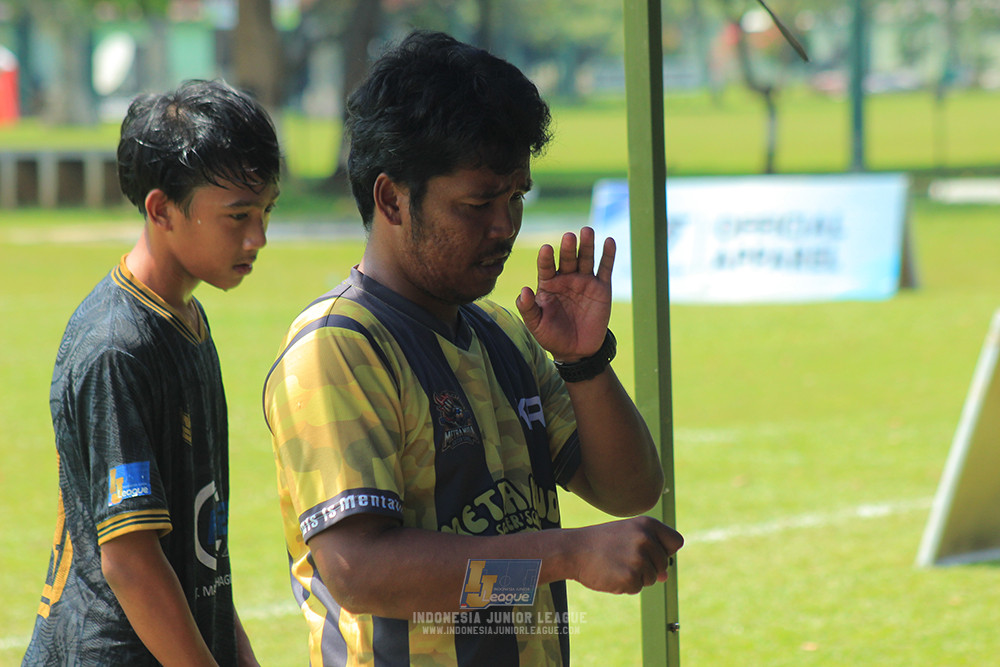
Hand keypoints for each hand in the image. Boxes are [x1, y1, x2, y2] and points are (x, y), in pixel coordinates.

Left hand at [515, 227, 614, 360]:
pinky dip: (608, 255)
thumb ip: (528, 308)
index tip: (546, 249)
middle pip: (567, 259)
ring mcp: (585, 281)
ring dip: (587, 245)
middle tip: (569, 236)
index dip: (546, 258)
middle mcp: (566, 278)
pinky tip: (609, 241)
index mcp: (548, 284)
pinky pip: (605, 268)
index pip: (546, 267)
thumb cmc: (552, 336)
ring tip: (587, 231)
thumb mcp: (536, 325)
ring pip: (586, 259)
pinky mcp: (602, 288)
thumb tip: (524, 291)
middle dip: (568, 248)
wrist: (576, 350)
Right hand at [569, 517, 682, 594]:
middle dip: (647, 567)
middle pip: (663, 565)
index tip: (648, 551)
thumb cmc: (601, 543)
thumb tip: (666, 576)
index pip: (676, 542)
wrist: (572, 550)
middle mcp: (646, 539)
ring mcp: (639, 558)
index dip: (665, 550)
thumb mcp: (627, 537)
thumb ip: (650, 552)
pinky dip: (624, 585)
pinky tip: (610, 573)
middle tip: (622, 558)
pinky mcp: (631, 577)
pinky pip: (637, 588)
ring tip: (615, 564)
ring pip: (651, 579)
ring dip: (635, 577)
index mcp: (648, 524)